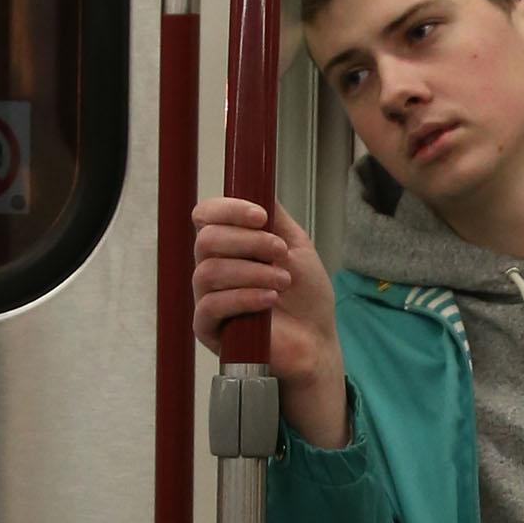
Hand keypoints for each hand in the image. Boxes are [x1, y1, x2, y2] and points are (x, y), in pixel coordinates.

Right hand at [191, 196, 340, 387]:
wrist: (316, 340)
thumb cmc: (305, 296)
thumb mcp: (295, 246)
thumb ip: (274, 218)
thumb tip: (256, 182)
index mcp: (228, 246)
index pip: (206, 216)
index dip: (228, 210)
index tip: (260, 216)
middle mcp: (212, 268)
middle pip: (206, 240)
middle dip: (248, 242)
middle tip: (280, 253)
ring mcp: (207, 298)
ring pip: (209, 271)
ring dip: (252, 271)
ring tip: (283, 280)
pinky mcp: (209, 329)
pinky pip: (211, 306)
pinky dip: (243, 297)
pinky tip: (269, 299)